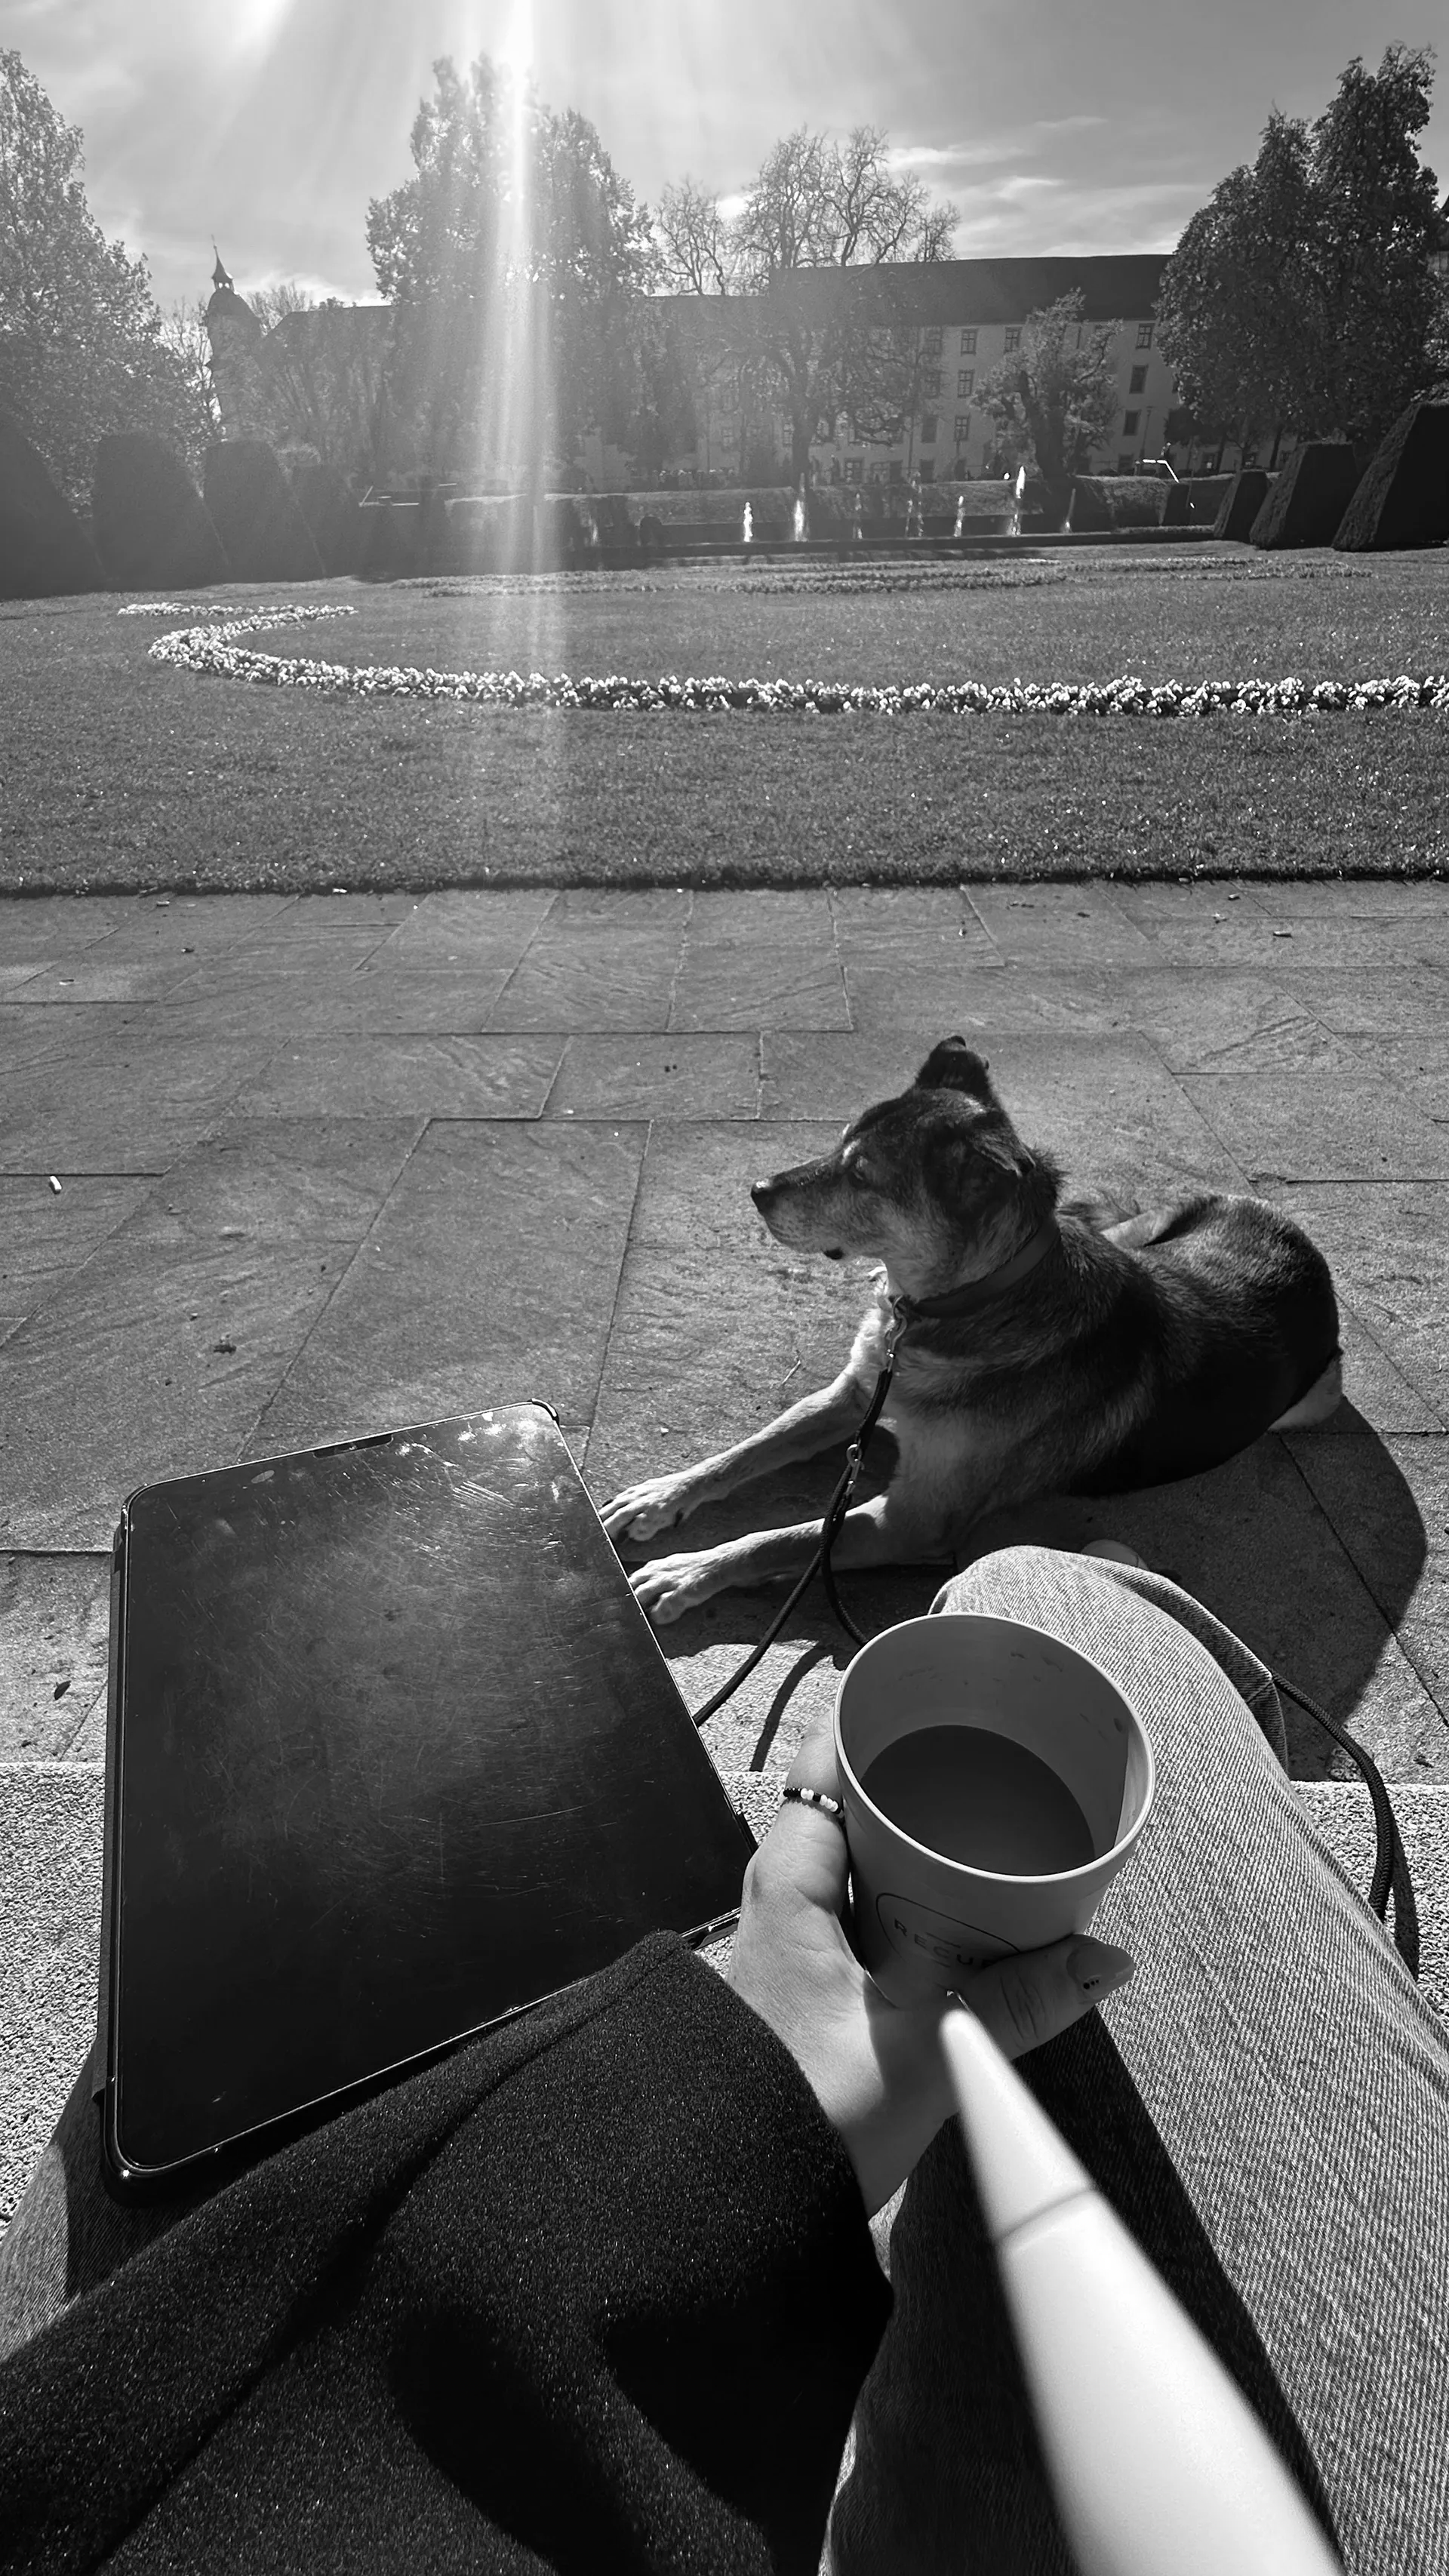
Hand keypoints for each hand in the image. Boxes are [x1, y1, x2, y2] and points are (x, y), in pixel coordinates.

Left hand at [727, 1713, 1134, 2216]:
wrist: (729, 2214)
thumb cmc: (801, 2119)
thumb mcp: (923, 2052)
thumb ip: (1016, 2005)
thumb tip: (1105, 1959)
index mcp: (787, 1886)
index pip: (820, 1768)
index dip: (869, 1724)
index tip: (927, 1695)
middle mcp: (778, 1904)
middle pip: (845, 1813)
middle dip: (912, 1789)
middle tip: (986, 1769)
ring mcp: (790, 1952)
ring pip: (857, 1872)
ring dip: (914, 1855)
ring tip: (987, 1836)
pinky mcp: (809, 1999)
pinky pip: (863, 1924)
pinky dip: (910, 1910)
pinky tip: (956, 1926)